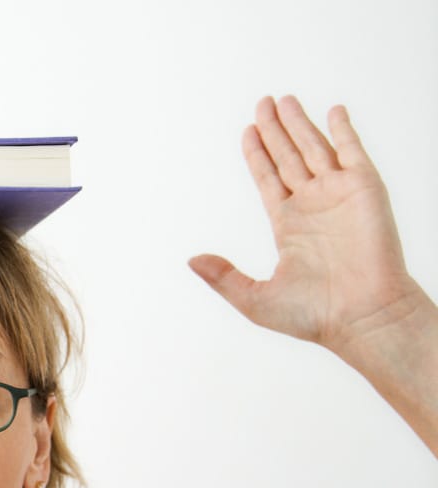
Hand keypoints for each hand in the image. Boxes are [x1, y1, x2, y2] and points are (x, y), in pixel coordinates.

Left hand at [189, 96, 424, 354]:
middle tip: (262, 103)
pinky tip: (332, 111)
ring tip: (283, 100)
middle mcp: (312, 207)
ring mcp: (339, 195)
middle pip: (288, 157)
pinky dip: (343, 130)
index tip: (247, 132)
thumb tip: (191, 260)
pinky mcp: (365, 189)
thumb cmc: (313, 315)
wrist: (361, 316)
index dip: (258, 156)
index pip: (269, 180)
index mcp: (288, 227)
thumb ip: (223, 277)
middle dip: (275, 131)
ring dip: (299, 124)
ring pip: (314, 148)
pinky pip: (352, 151)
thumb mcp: (254, 299)